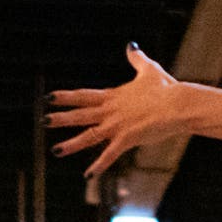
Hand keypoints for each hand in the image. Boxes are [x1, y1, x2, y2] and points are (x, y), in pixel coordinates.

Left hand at [48, 45, 190, 166]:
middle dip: (61, 118)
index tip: (50, 97)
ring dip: (72, 144)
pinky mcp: (127, 139)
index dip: (66, 97)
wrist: (177, 104)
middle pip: (81, 115)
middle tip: (44, 120)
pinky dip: (99, 165)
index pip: (84, 97)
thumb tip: (131, 46)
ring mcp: (117, 126)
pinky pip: (109, 154)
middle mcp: (110, 111)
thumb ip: (137, 59)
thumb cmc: (166, 88)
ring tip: (55, 151)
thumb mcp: (149, 70)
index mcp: (113, 96)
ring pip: (89, 136)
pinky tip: (88, 175)